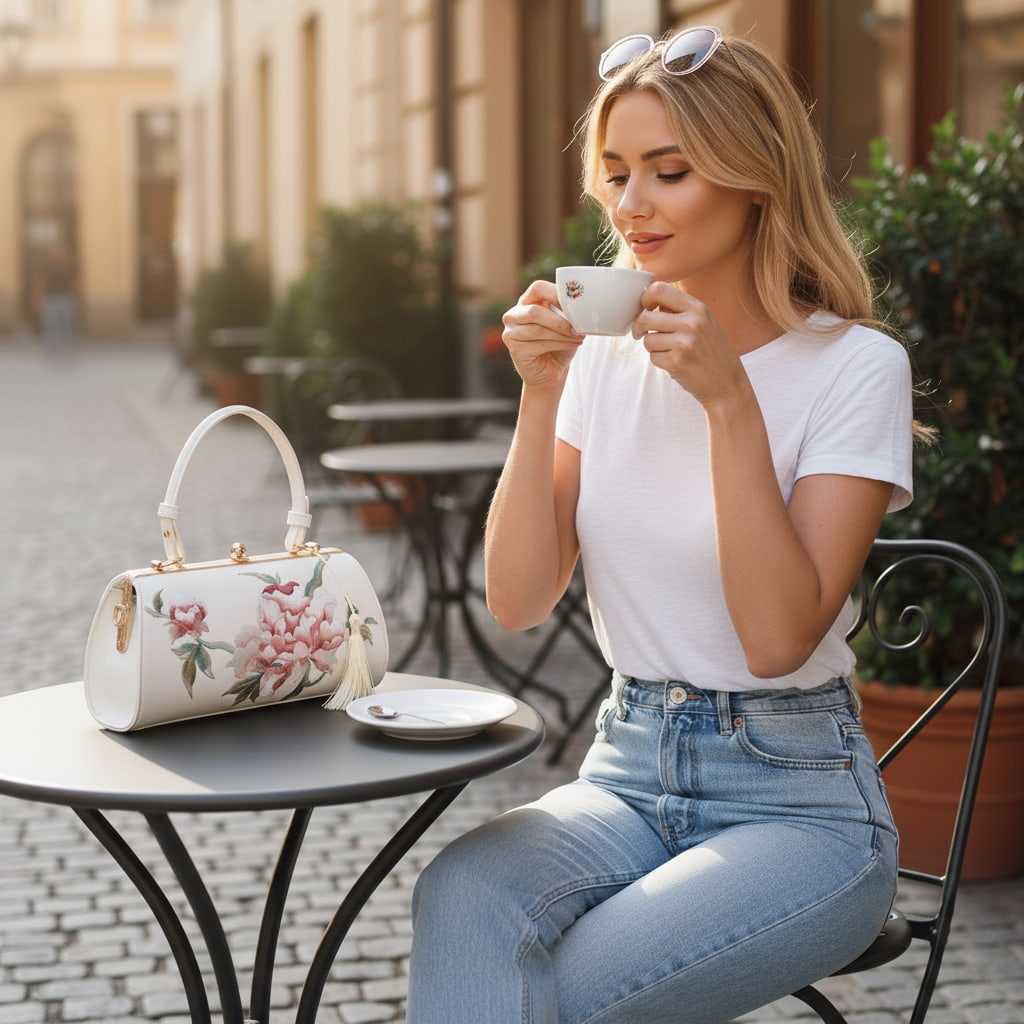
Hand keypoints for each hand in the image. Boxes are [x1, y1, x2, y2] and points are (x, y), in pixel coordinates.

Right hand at [501, 280, 583, 393]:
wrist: (552, 372)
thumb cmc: (560, 344)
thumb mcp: (566, 323)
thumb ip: (567, 310)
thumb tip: (581, 304)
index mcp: (527, 302)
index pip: (537, 288)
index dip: (556, 294)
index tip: (576, 305)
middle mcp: (514, 315)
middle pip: (535, 311)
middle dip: (560, 321)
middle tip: (579, 328)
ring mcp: (511, 332)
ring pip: (538, 329)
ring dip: (563, 334)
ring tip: (578, 338)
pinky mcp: (515, 349)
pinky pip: (539, 344)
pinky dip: (560, 344)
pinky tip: (571, 345)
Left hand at [633, 284, 747, 407]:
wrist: (727, 383)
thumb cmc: (713, 352)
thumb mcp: (705, 322)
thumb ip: (680, 310)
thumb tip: (650, 300)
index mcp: (698, 308)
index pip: (659, 289)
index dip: (645, 298)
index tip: (645, 308)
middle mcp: (691, 323)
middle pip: (645, 317)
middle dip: (638, 327)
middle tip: (640, 333)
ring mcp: (684, 343)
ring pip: (647, 340)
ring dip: (653, 347)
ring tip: (670, 351)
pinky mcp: (677, 362)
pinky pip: (653, 358)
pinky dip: (659, 361)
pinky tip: (675, 363)